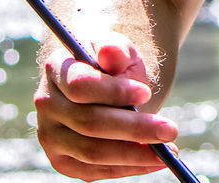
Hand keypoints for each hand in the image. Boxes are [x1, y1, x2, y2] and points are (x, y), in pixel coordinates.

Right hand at [34, 32, 178, 180]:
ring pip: (92, 152)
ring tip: (169, 149)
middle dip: (134, 128)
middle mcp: (48, 105)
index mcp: (57, 70)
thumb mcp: (120, 48)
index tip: (146, 94)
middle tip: (171, 129)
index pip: (80, 86)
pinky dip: (127, 168)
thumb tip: (111, 53)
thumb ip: (116, 50)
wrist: (103, 81)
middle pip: (90, 123)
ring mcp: (51, 136)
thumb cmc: (114, 63)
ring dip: (134, 154)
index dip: (114, 92)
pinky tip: (154, 160)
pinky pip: (94, 171)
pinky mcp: (62, 160)